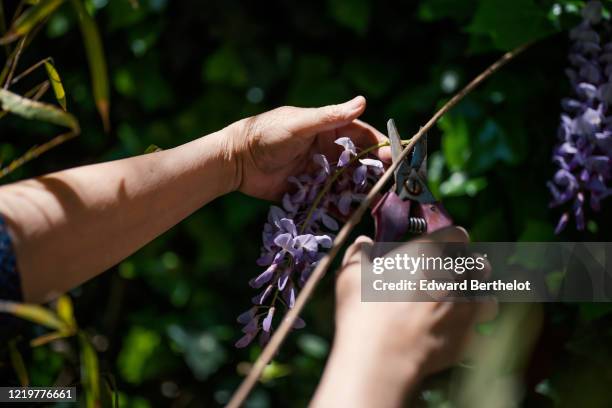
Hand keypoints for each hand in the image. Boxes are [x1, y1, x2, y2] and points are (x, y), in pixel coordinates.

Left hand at [227, 96, 389, 199]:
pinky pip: (330, 202)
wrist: (236, 160)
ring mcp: (320, 173)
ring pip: (348, 185)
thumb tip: (362, 101)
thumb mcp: (300, 124)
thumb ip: (330, 117)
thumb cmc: (267, 134)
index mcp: (330, 130)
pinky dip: (341, 209)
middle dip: (376, 175)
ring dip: (361, 194)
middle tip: (390, 188)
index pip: (364, 137)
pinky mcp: (309, 192)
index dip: (381, 147)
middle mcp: (329, 152)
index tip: (394, 159)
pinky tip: (352, 218)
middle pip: (360, 164)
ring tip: (375, 206)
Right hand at [312, 227, 495, 407]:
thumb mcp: (351, 274)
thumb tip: (363, 241)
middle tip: (453, 277)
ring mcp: (465, 310)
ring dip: (479, 299)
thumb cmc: (363, 311)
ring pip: (489, 299)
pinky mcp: (467, 339)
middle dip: (470, 268)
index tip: (442, 247)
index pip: (457, 235)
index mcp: (428, 255)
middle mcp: (454, 278)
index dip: (451, 239)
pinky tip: (456, 334)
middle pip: (479, 265)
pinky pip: (481, 333)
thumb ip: (360, 252)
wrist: (379, 359)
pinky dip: (472, 333)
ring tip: (462, 306)